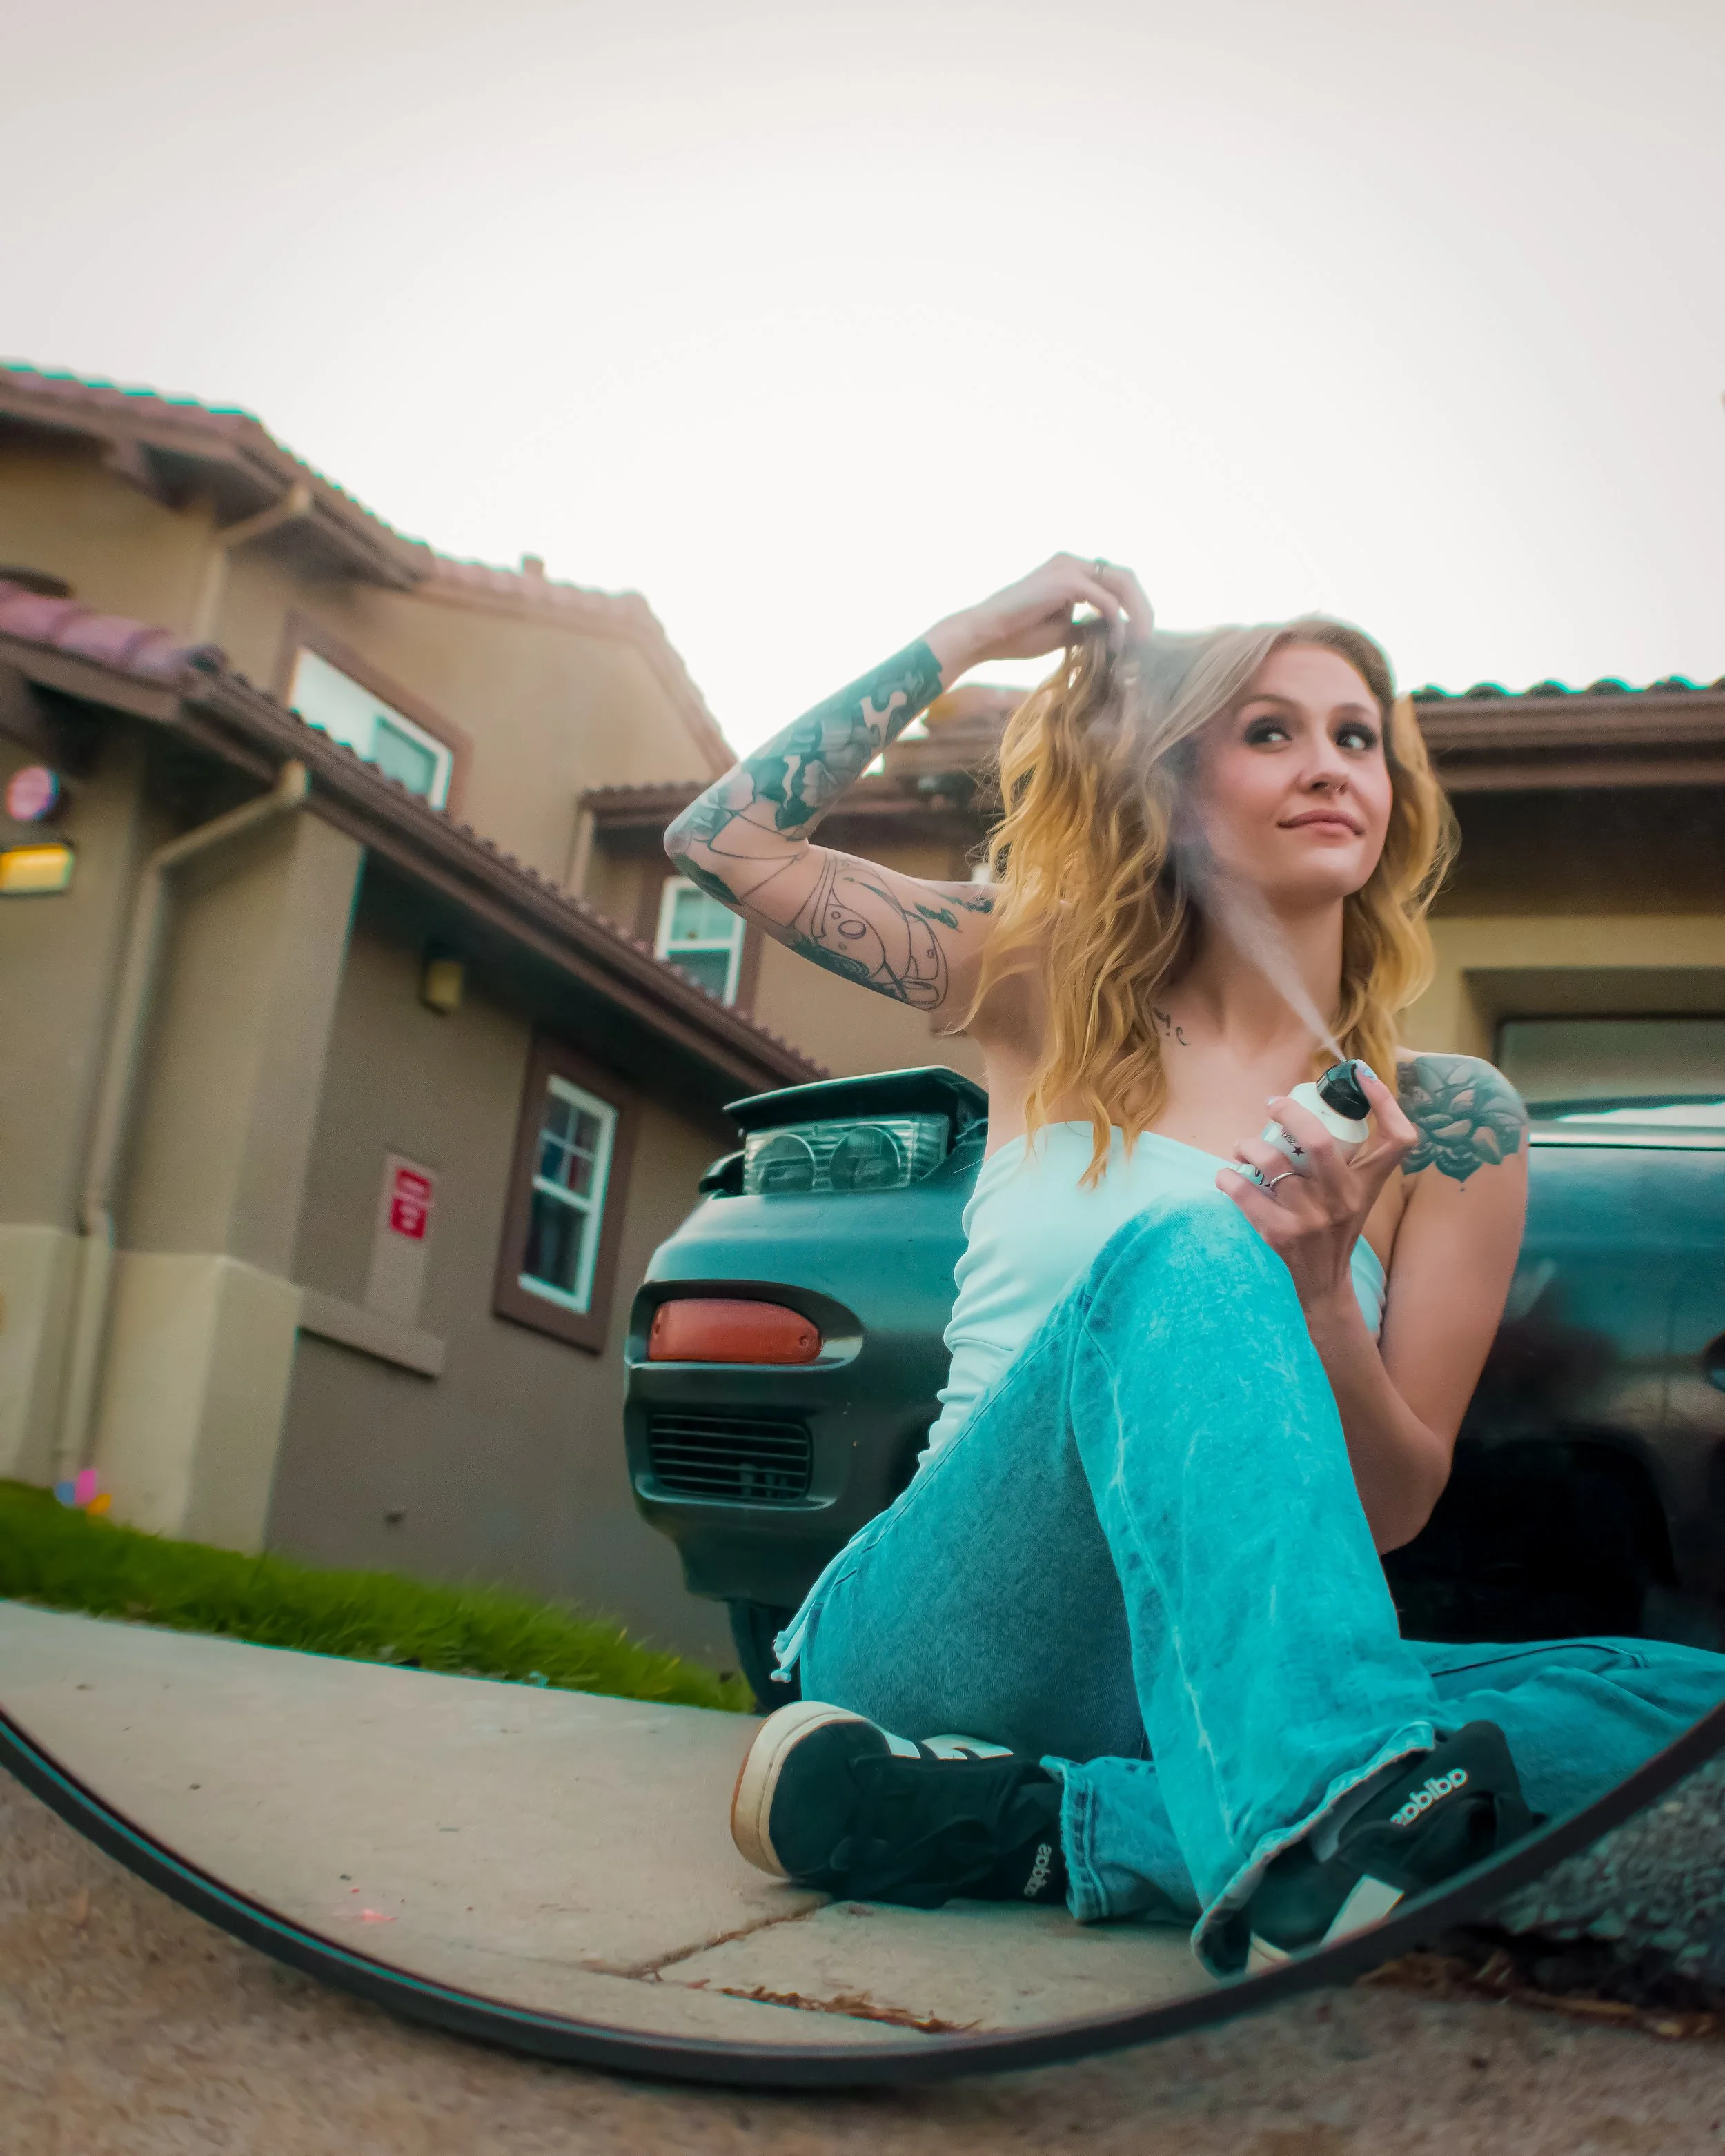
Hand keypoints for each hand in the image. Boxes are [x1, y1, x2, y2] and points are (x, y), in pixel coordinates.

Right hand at [929, 554, 1153, 673]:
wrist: (984, 634)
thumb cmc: (1015, 635)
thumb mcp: (1063, 632)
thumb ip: (1090, 627)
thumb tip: (1117, 635)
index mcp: (1071, 570)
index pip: (1116, 581)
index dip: (1134, 607)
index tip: (1140, 637)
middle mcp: (1072, 562)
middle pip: (1126, 577)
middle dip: (1143, 608)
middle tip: (1149, 639)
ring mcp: (1069, 567)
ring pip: (1122, 583)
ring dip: (1138, 612)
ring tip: (1142, 641)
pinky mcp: (1066, 580)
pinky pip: (1105, 600)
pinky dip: (1117, 621)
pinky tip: (1118, 643)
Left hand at [1216, 1064, 1416, 1313]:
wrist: (1323, 1283)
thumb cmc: (1336, 1227)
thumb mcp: (1357, 1195)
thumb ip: (1348, 1158)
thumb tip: (1319, 1106)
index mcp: (1369, 1185)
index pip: (1399, 1139)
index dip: (1387, 1102)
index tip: (1362, 1076)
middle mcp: (1344, 1199)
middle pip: (1320, 1141)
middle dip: (1290, 1113)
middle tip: (1271, 1103)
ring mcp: (1311, 1219)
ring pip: (1273, 1163)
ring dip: (1249, 1146)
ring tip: (1242, 1146)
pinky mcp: (1280, 1234)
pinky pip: (1245, 1194)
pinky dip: (1229, 1178)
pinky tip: (1226, 1174)